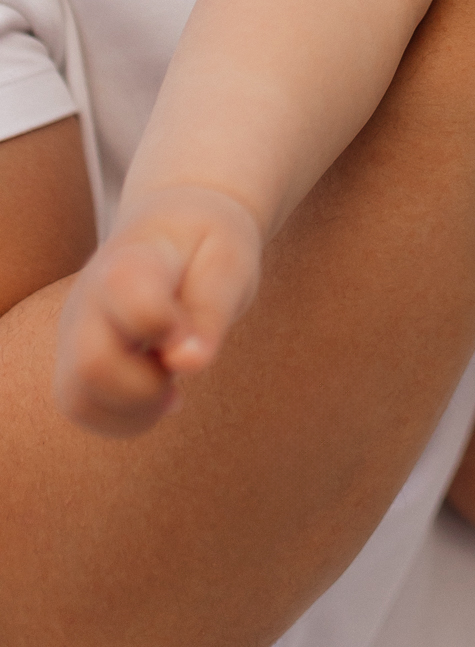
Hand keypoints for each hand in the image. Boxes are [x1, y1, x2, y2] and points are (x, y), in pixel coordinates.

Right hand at [54, 187, 263, 437]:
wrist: (172, 228)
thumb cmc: (205, 245)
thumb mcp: (228, 260)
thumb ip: (212, 308)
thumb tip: (190, 364)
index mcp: (134, 259)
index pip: (123, 288)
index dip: (158, 322)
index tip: (188, 332)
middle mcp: (89, 297)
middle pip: (92, 364)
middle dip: (148, 387)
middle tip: (184, 365)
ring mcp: (73, 331)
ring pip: (77, 400)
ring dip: (135, 410)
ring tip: (172, 385)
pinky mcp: (73, 359)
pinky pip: (83, 409)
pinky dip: (125, 418)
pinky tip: (160, 393)